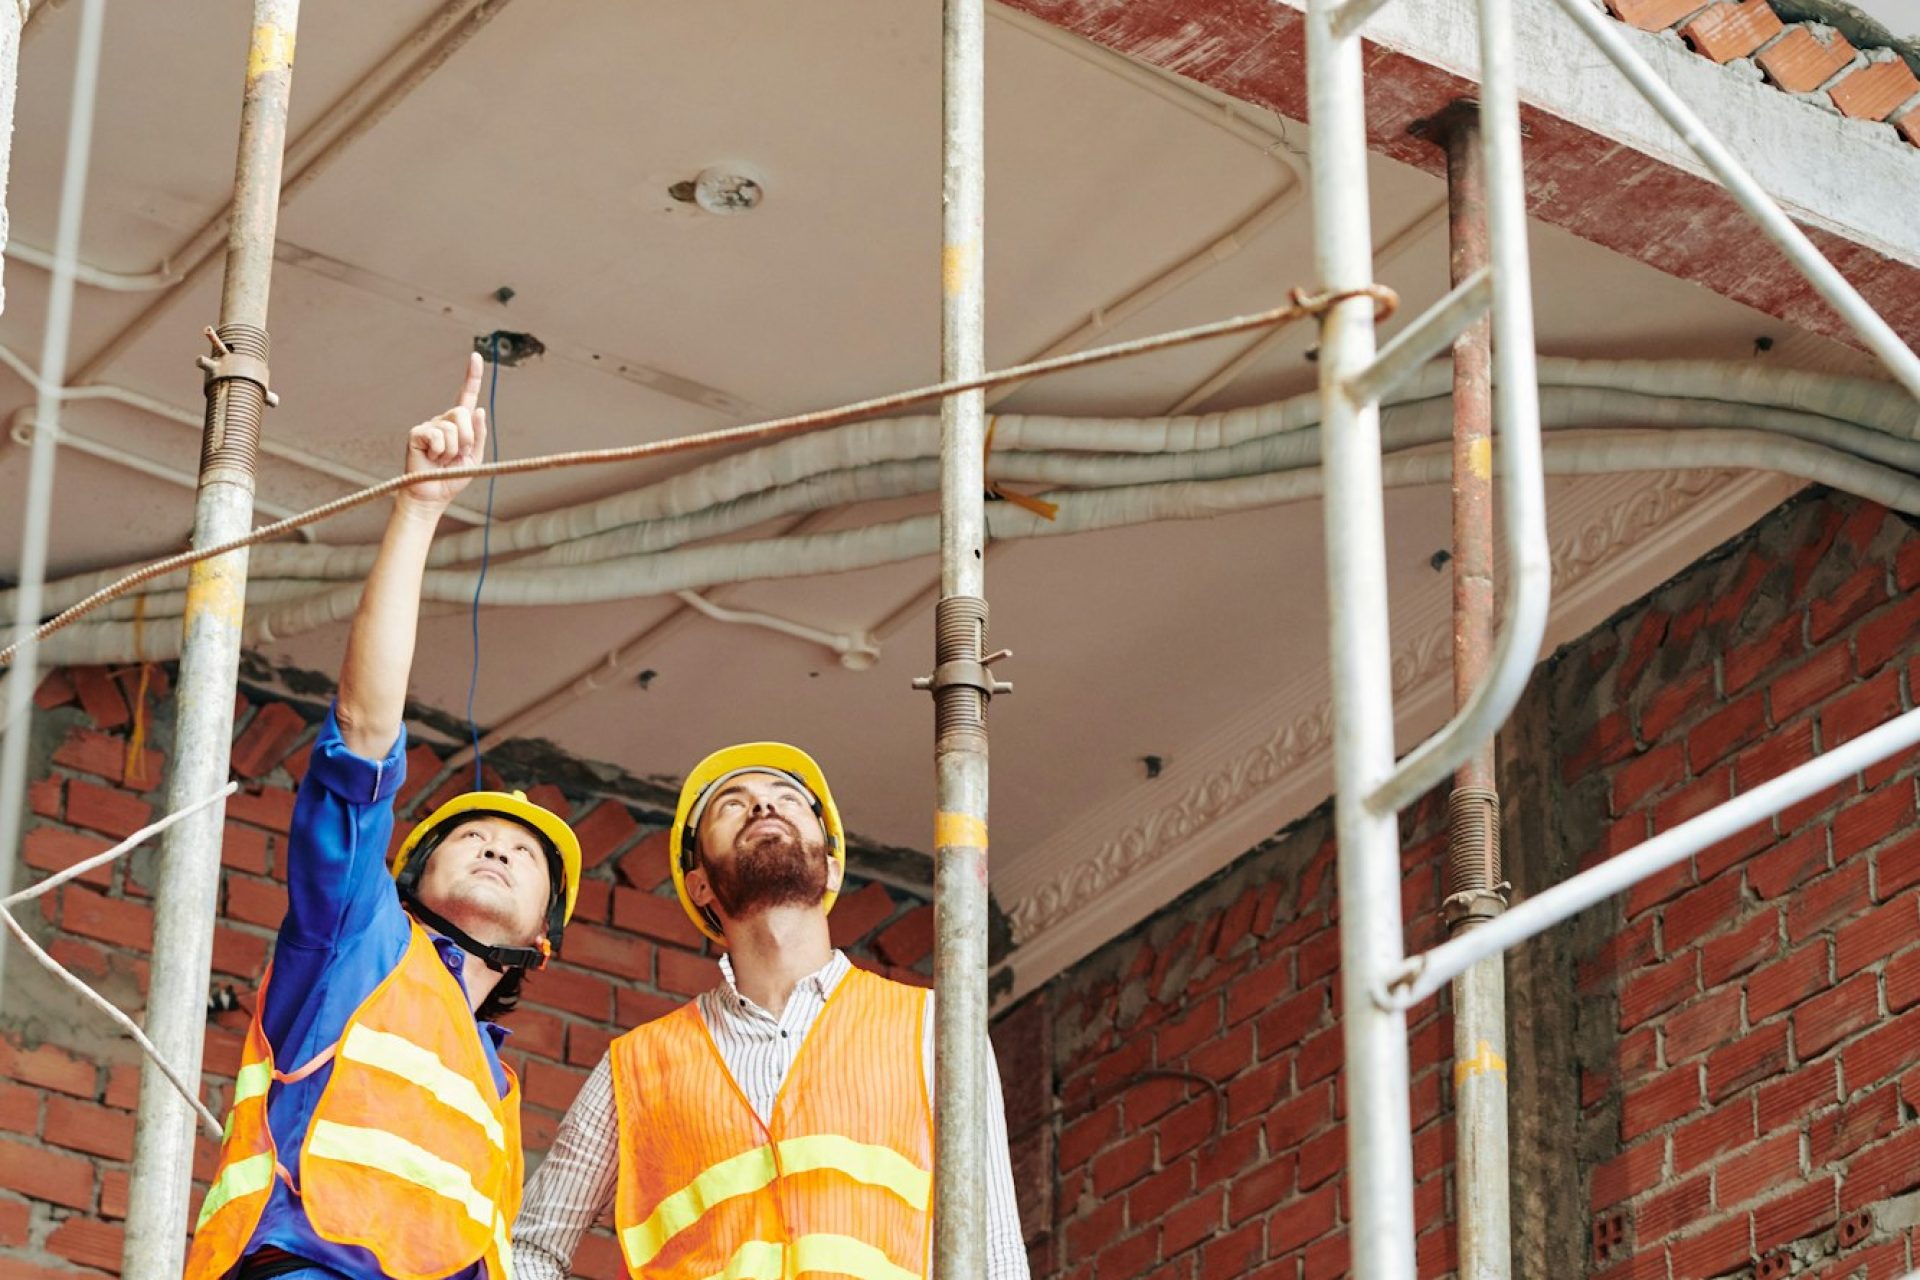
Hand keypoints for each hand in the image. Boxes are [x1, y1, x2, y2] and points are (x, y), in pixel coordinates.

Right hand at [399, 352, 488, 511]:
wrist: (433, 495)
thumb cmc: (452, 478)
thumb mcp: (474, 458)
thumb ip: (478, 435)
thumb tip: (479, 409)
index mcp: (459, 425)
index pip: (466, 396)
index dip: (472, 376)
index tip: (476, 356)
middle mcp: (443, 421)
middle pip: (462, 413)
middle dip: (467, 437)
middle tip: (458, 455)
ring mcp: (429, 426)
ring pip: (453, 428)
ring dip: (453, 449)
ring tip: (442, 460)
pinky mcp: (417, 433)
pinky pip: (439, 437)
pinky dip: (441, 452)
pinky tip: (431, 459)